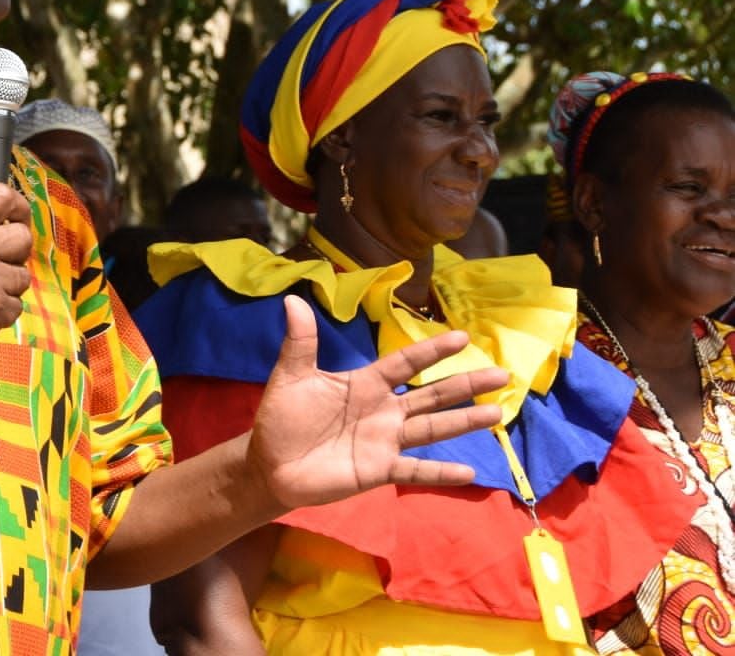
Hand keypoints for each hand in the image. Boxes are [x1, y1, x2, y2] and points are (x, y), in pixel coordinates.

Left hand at [248, 295, 506, 510]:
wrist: (269, 463)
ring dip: (464, 422)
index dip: (431, 351)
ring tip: (497, 413)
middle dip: (465, 384)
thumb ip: (300, 342)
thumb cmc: (283, 418)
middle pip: (431, 395)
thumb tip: (293, 299)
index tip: (462, 336)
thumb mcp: (290, 377)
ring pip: (432, 429)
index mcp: (365, 384)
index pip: (405, 364)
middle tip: (502, 374)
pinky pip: (415, 471)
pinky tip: (469, 473)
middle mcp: (383, 411)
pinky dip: (440, 474)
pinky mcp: (378, 470)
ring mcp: (384, 441)